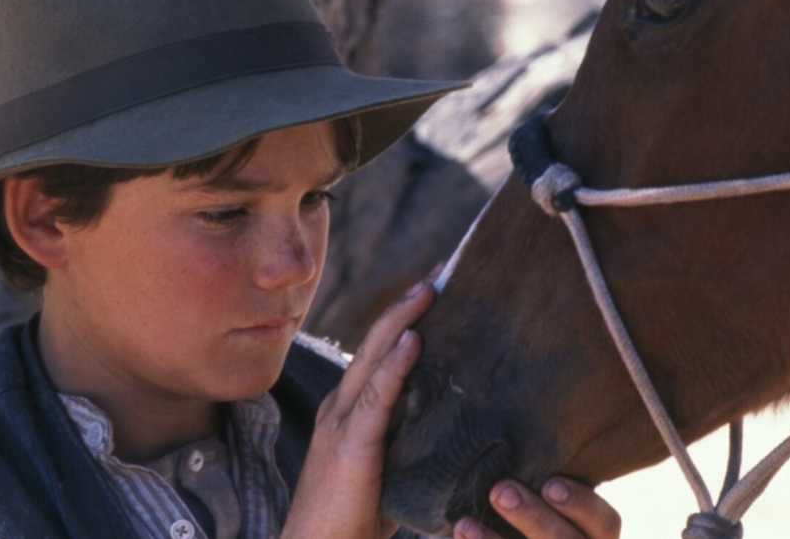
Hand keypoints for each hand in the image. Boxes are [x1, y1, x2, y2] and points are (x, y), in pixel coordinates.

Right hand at [281, 282, 433, 538]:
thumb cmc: (351, 524)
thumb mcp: (385, 473)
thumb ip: (406, 446)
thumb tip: (449, 431)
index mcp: (346, 413)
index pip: (377, 355)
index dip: (403, 321)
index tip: (432, 293)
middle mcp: (340, 407)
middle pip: (374, 343)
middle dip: (406, 307)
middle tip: (438, 274)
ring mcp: (341, 423)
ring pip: (373, 357)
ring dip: (403, 320)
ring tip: (430, 289)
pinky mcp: (350, 446)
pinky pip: (377, 396)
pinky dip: (396, 364)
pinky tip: (414, 340)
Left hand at [454, 478, 620, 538]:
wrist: (505, 530)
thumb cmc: (528, 501)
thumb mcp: (543, 490)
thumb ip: (541, 473)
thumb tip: (516, 415)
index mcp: (594, 534)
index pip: (605, 523)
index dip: (582, 505)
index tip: (551, 483)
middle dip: (534, 518)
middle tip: (501, 490)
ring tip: (464, 523)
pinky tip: (461, 532)